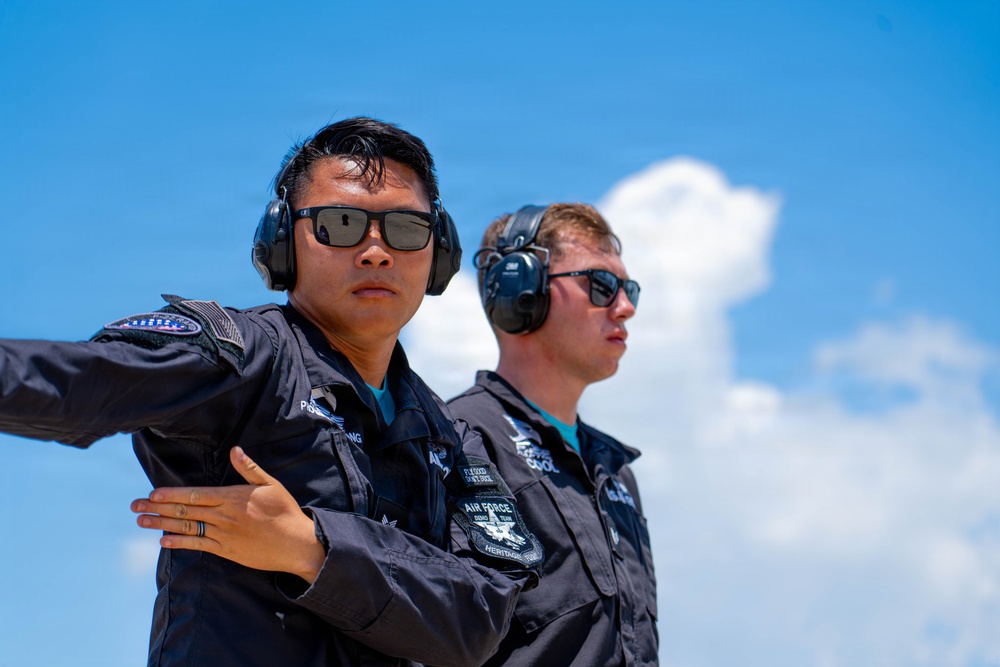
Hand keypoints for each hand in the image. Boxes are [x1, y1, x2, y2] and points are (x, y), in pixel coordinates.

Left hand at [131, 446, 325, 583]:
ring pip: (186, 528)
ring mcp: (223, 535)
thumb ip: (250, 468)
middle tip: (135, 507)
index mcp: (232, 497)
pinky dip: (179, 543)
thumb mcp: (271, 484)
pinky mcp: (226, 550)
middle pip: (184, 511)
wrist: (296, 544)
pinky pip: (197, 546)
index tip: (152, 493)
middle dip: (157, 508)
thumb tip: (235, 450)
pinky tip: (164, 540)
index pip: (195, 494)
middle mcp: (224, 516)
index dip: (171, 495)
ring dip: (161, 525)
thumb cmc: (285, 511)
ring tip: (141, 522)